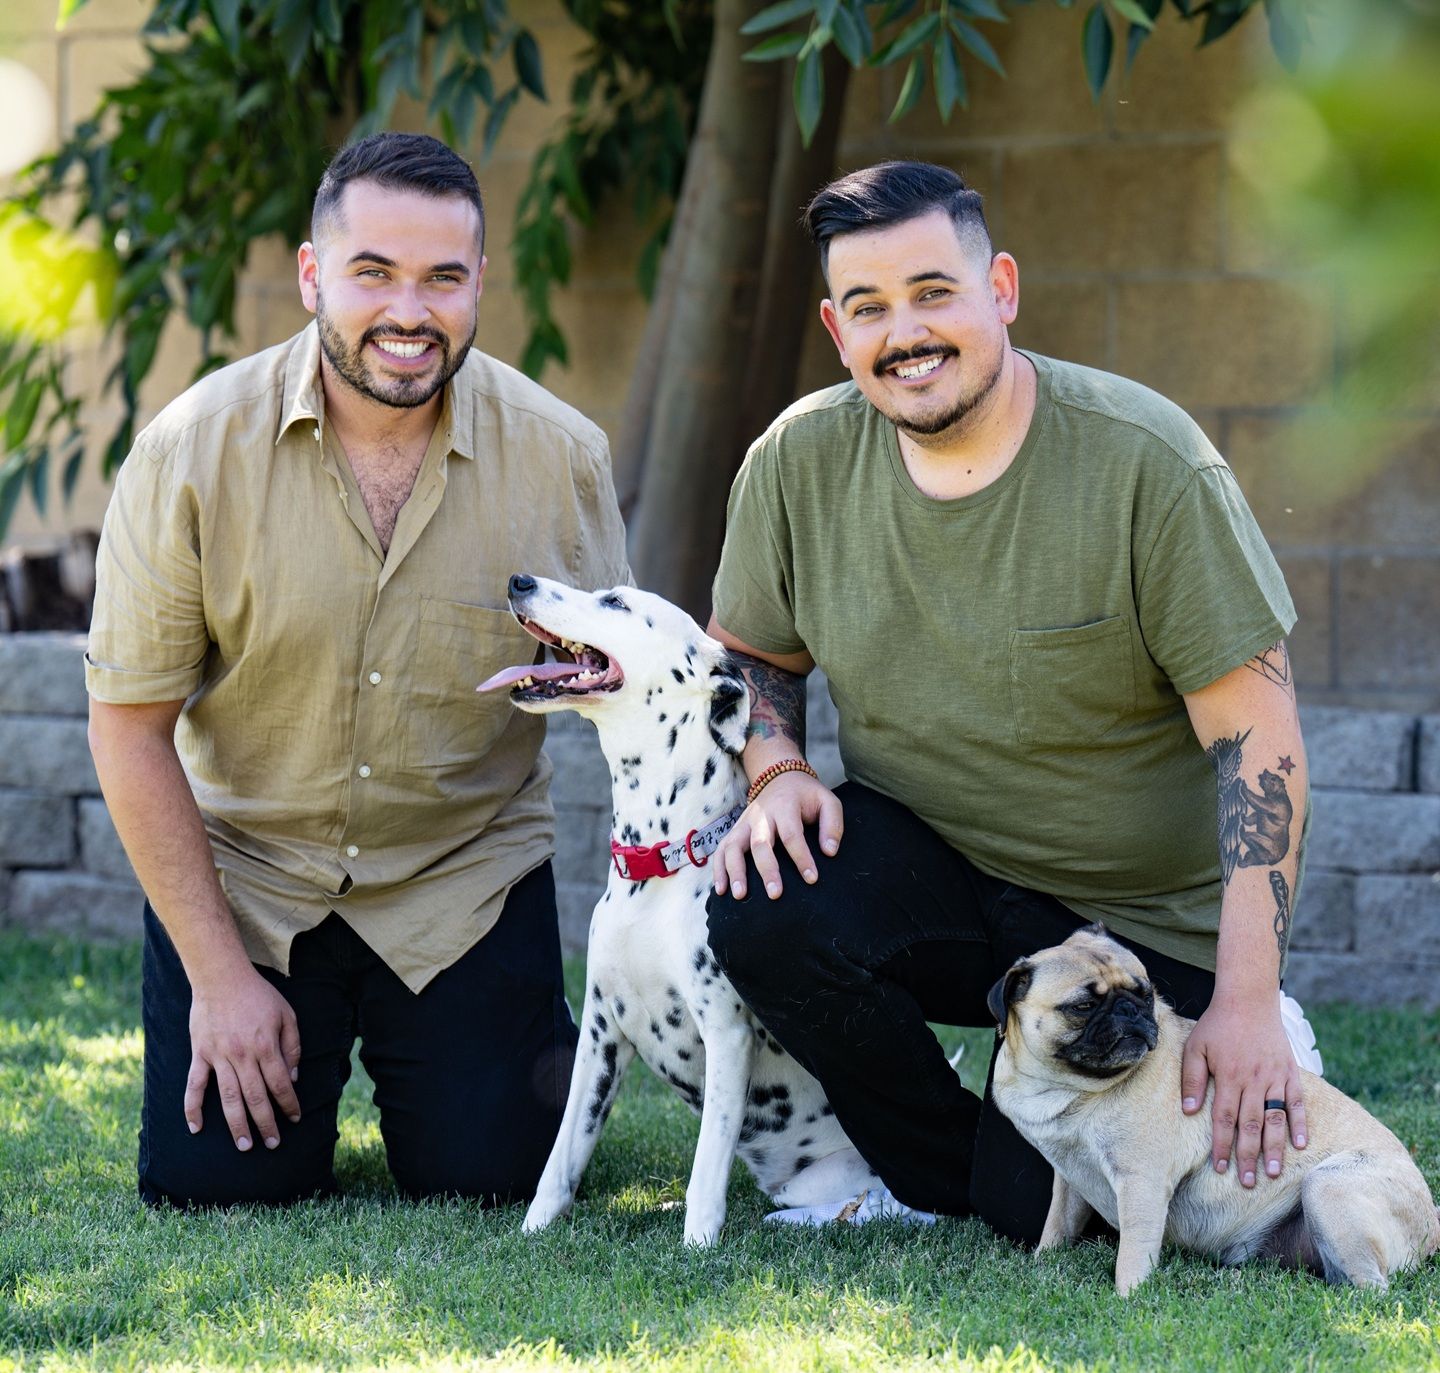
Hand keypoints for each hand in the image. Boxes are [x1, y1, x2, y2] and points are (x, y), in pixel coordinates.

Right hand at [186, 967, 301, 1150]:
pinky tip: (196, 1128)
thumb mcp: (287, 1014)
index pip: (280, 1084)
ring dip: (236, 1124)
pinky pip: (194, 1086)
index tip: (294, 1119)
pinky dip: (192, 1108)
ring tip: (244, 1145)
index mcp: (266, 1046)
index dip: (289, 1104)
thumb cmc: (258, 995)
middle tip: (272, 1144)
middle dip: (266, 1124)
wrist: (221, 977)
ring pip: (228, 1098)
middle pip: (256, 1098)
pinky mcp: (199, 1055)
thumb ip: (292, 1046)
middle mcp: (242, 1056)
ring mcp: (218, 1057)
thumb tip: (293, 1077)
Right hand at [712, 771, 842, 900]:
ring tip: (740, 896)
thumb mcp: (827, 801)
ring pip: (732, 846)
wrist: (779, 777)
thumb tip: (830, 852)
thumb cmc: (806, 796)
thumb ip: (833, 825)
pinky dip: (718, 870)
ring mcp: (743, 823)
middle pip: (760, 843)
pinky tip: (721, 891)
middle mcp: (760, 815)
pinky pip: (720, 850)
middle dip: (767, 870)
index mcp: (785, 807)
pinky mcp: (734, 831)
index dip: (801, 857)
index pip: (792, 834)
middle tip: (775, 894)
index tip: (811, 879)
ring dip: (734, 871)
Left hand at [1181, 994, 1306, 1187]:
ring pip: (1275, 1119)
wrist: (1248, 999)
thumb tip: (1188, 1110)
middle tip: (1249, 1183)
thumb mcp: (1196, 1047)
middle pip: (1251, 1126)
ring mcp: (1275, 1078)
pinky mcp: (1291, 1073)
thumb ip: (1193, 1079)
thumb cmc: (1217, 1024)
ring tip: (1273, 1173)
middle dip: (1249, 1156)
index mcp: (1228, 1077)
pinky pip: (1297, 1103)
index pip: (1223, 1119)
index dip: (1221, 1145)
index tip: (1221, 1169)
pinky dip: (1300, 1123)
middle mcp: (1253, 1081)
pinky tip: (1301, 1144)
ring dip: (1275, 1148)